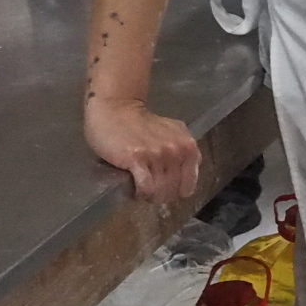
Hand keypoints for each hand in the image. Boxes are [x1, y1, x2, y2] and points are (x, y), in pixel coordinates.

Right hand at [85, 95, 199, 202]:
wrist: (115, 109)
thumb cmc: (141, 124)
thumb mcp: (173, 133)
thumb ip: (184, 151)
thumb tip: (189, 172)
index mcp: (189, 146)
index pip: (188, 186)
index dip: (175, 192)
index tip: (163, 190)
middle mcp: (177, 150)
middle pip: (173, 191)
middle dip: (161, 196)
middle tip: (150, 192)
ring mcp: (158, 154)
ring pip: (159, 191)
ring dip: (149, 196)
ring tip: (141, 190)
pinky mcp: (138, 158)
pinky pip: (145, 187)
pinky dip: (140, 193)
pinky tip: (134, 189)